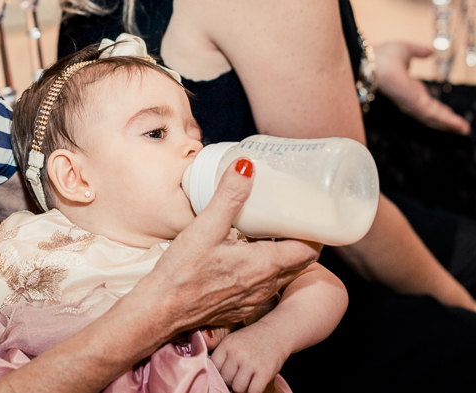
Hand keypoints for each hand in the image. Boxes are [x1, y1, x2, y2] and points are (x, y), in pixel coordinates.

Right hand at [137, 159, 318, 330]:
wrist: (160, 309)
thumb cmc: (182, 271)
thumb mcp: (206, 226)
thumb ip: (228, 195)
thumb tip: (246, 166)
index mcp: (264, 265)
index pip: (309, 251)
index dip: (315, 233)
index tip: (310, 216)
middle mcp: (265, 286)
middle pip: (299, 264)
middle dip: (300, 242)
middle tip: (292, 220)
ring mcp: (253, 300)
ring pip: (281, 277)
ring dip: (282, 258)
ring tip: (270, 235)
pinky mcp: (239, 308)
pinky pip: (263, 289)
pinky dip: (264, 273)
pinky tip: (246, 259)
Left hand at [210, 326, 288, 392]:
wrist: (276, 332)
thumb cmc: (253, 339)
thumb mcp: (234, 341)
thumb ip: (223, 355)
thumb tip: (214, 375)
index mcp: (227, 344)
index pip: (214, 366)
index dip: (220, 371)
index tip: (228, 371)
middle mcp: (237, 352)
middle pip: (225, 378)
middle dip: (231, 380)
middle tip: (239, 376)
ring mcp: (251, 362)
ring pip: (238, 388)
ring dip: (242, 388)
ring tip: (247, 380)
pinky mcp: (264, 372)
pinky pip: (253, 391)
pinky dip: (253, 391)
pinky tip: (255, 384)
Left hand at [374, 41, 469, 134]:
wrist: (370, 63)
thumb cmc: (380, 56)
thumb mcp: (405, 50)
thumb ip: (417, 51)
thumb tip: (430, 52)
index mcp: (408, 88)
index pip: (426, 101)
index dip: (438, 107)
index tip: (449, 112)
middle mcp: (410, 99)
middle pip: (431, 113)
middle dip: (446, 120)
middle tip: (462, 128)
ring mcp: (411, 104)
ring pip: (433, 117)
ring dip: (450, 123)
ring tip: (464, 130)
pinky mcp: (413, 105)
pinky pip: (433, 115)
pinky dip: (447, 121)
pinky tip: (459, 125)